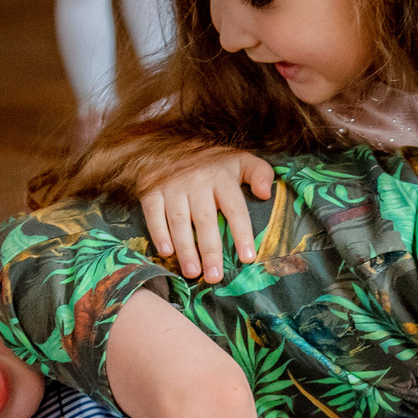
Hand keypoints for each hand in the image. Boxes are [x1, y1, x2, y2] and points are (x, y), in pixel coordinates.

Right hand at [140, 148, 274, 282]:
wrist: (170, 140)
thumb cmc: (212, 159)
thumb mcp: (240, 159)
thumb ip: (259, 173)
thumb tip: (266, 194)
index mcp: (222, 177)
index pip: (235, 209)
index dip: (242, 234)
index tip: (247, 258)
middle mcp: (198, 183)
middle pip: (205, 221)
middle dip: (210, 251)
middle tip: (214, 277)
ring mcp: (173, 187)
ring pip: (180, 222)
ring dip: (185, 249)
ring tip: (193, 272)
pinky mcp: (152, 190)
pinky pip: (154, 214)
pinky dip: (159, 233)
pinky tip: (166, 252)